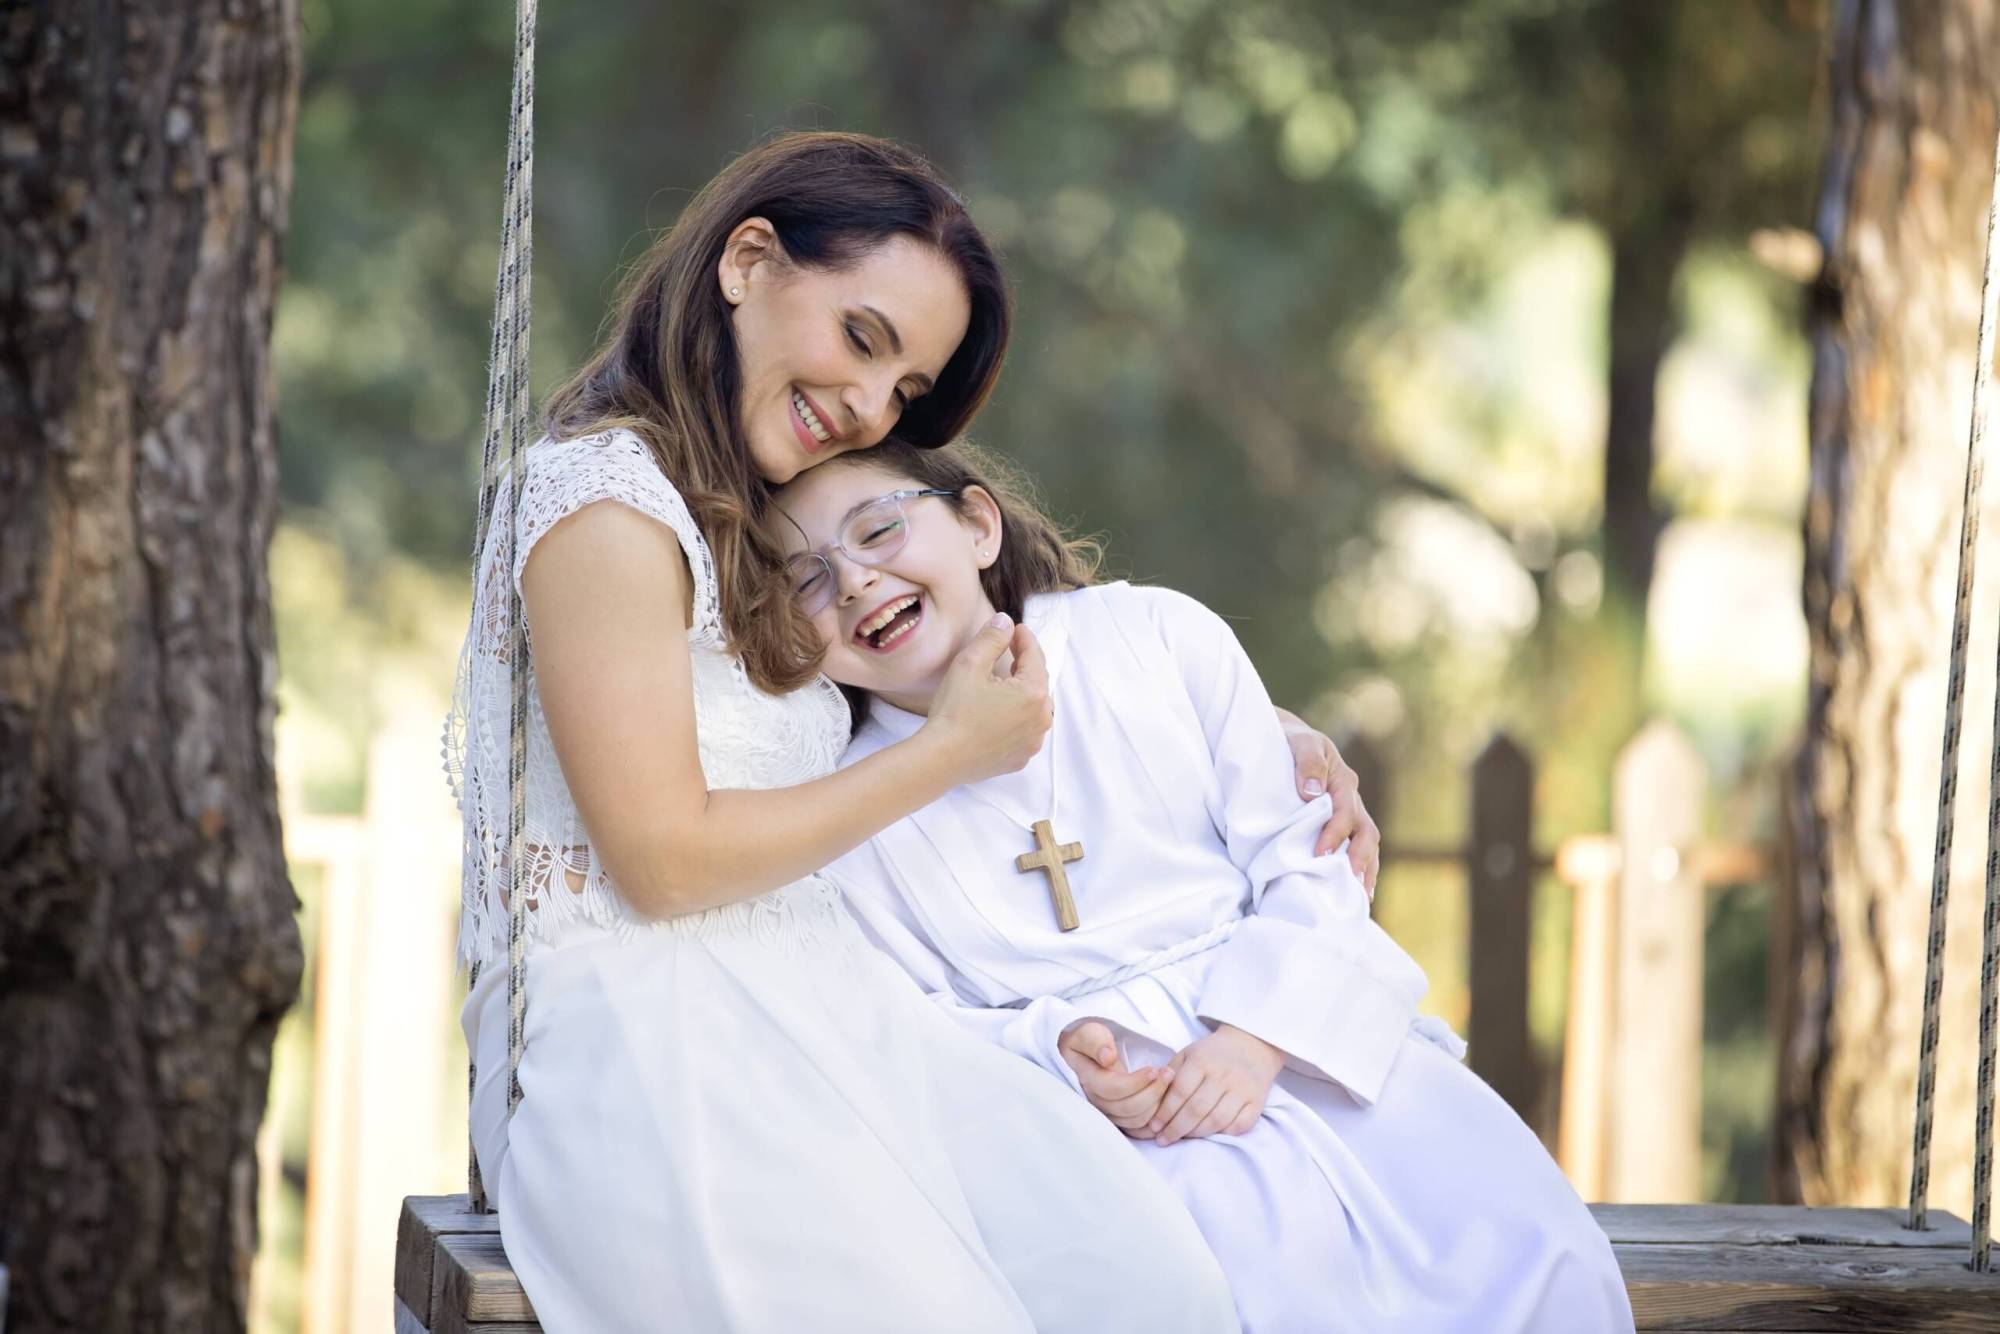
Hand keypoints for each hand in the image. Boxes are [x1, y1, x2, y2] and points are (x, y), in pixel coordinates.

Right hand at [925, 615, 1052, 784]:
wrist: (942, 758)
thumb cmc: (955, 710)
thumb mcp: (970, 663)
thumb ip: (992, 637)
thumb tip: (1006, 621)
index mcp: (1034, 692)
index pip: (1035, 655)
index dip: (1024, 638)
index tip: (1015, 628)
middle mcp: (1042, 718)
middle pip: (1038, 681)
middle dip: (1025, 664)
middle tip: (1010, 650)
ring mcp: (1033, 741)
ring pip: (1035, 707)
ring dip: (1023, 691)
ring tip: (1005, 681)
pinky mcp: (1021, 757)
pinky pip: (1026, 730)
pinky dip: (1017, 717)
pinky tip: (1000, 712)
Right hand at [1058, 1020, 1173, 1136]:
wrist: (1088, 1053)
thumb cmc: (1091, 1041)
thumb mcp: (1089, 1033)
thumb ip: (1095, 1042)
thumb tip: (1108, 1058)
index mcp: (1088, 1079)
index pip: (1112, 1089)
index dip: (1135, 1083)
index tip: (1153, 1070)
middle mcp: (1096, 1100)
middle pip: (1127, 1108)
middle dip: (1152, 1092)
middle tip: (1168, 1073)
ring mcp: (1107, 1112)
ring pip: (1135, 1120)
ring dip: (1157, 1104)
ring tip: (1169, 1081)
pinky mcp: (1119, 1117)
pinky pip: (1140, 1127)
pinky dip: (1155, 1117)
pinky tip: (1166, 1100)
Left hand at [1146, 1024, 1285, 1145]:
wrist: (1252, 1045)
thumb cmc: (1213, 1053)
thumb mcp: (1188, 1053)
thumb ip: (1170, 1074)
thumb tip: (1151, 1099)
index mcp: (1203, 1060)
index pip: (1180, 1091)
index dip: (1165, 1112)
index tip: (1154, 1126)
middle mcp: (1224, 1074)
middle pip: (1197, 1109)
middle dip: (1176, 1128)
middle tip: (1163, 1140)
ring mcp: (1243, 1089)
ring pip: (1217, 1120)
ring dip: (1196, 1134)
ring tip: (1182, 1138)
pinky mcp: (1257, 1102)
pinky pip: (1239, 1126)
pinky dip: (1222, 1134)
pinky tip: (1209, 1134)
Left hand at [1275, 709, 1379, 896]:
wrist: (1287, 740)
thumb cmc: (1290, 742)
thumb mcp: (1300, 743)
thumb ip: (1307, 763)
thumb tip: (1312, 792)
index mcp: (1343, 781)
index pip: (1345, 813)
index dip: (1335, 835)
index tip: (1319, 854)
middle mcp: (1351, 799)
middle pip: (1366, 833)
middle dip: (1360, 860)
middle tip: (1351, 884)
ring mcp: (1350, 813)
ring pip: (1367, 844)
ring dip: (1367, 870)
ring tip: (1362, 899)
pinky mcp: (1341, 825)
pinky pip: (1356, 847)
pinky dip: (1359, 869)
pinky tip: (1355, 892)